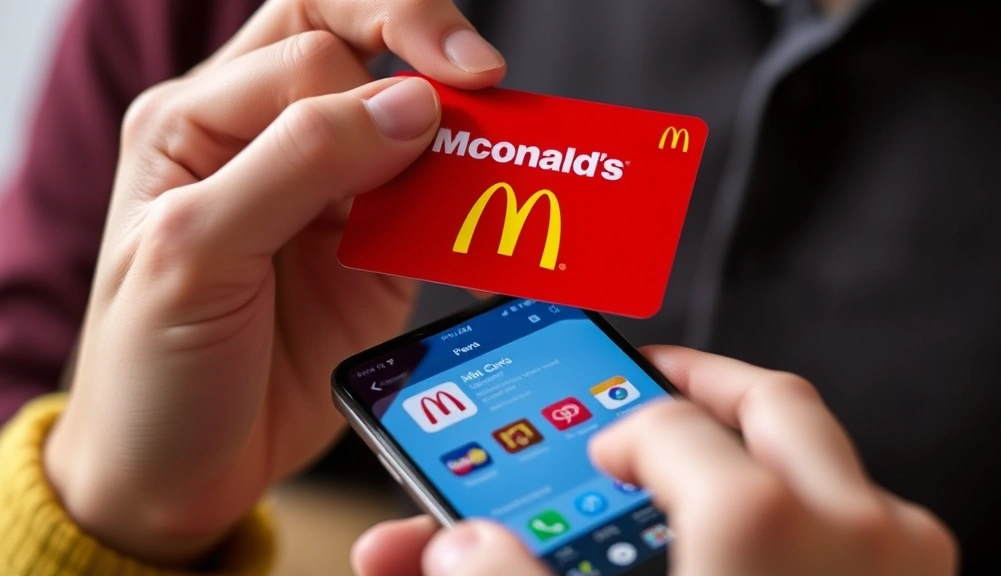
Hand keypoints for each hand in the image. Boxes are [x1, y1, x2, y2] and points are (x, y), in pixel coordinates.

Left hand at [43, 0, 504, 566]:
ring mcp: (326, 197)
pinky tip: (489, 219)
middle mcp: (264, 143)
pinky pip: (432, 203)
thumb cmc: (152, 369)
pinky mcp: (371, 251)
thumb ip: (298, 163)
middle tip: (486, 79)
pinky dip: (469, 206)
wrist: (182, 475)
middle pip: (353, 43)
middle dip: (424, 43)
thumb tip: (412, 105)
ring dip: (460, 131)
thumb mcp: (196, 255)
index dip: (380, 56)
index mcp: (199, 122)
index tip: (440, 102)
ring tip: (504, 152)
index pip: (307, 48)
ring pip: (406, 120)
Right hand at [353, 346, 957, 575]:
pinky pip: (869, 532)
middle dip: (703, 385)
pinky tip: (761, 558)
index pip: (666, 422)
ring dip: (767, 448)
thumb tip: (454, 545)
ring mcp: (904, 572)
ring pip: (834, 463)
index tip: (591, 449)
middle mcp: (854, 533)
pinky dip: (812, 517)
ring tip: (706, 460)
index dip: (611, 425)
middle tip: (649, 386)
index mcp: (759, 523)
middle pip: (772, 405)